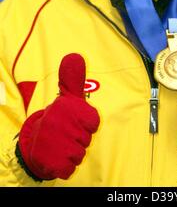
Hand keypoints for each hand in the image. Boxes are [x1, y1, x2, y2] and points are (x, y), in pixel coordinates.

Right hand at [18, 53, 99, 179]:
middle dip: (79, 138)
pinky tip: (57, 157)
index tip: (75, 120)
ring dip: (73, 152)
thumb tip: (75, 55)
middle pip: (87, 139)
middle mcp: (60, 124)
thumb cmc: (58, 120)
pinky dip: (65, 165)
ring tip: (61, 144)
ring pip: (79, 153)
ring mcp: (55, 144)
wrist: (35, 143)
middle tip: (66, 133)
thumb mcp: (68, 98)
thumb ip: (73, 80)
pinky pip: (70, 168)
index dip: (87, 123)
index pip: (93, 122)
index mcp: (66, 108)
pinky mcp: (52, 162)